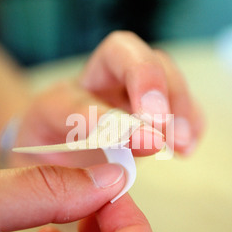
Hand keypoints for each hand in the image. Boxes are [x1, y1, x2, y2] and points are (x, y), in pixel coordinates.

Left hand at [9, 31, 203, 166]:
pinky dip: (189, 116)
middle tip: (160, 124)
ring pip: (158, 67)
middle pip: (122, 52)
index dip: (104, 120)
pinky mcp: (150, 105)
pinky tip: (187, 146)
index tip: (134, 145)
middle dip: (147, 82)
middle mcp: (92, 85)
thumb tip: (112, 179)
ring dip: (176, 102)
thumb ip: (63, 179)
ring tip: (181, 142)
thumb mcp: (42, 176)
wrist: (57, 152)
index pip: (76, 101)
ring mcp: (125, 90)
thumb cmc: (50, 162)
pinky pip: (177, 96)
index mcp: (55, 103)